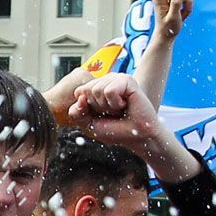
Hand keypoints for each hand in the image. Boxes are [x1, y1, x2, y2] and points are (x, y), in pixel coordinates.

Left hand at [67, 73, 197, 185]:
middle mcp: (106, 80)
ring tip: (119, 109)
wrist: (138, 137)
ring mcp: (117, 78)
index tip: (101, 114)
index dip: (86, 108)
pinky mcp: (127, 80)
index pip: (78, 92)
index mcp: (97, 87)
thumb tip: (79, 97)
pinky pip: (110, 91)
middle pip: (86, 90)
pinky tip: (125, 105)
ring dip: (107, 106)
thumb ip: (77, 112)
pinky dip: (116, 103)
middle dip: (97, 107)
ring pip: (97, 90)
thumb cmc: (115, 130)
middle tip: (112, 112)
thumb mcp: (89, 124)